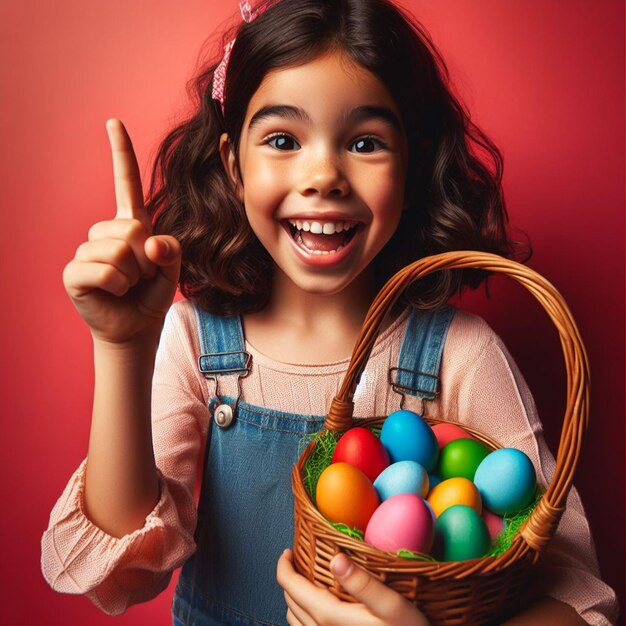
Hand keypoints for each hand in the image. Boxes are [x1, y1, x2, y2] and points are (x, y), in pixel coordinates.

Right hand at [63, 119, 180, 344]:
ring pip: (119, 251)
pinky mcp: (74, 272)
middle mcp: (104, 232)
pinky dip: (118, 286)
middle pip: (132, 228)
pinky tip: (113, 293)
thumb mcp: (172, 270)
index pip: (126, 184)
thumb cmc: (151, 295)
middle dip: (147, 259)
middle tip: (143, 277)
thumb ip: (171, 251)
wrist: (136, 328)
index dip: (120, 154)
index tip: (113, 122)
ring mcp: (86, 251)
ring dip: (134, 275)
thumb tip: (149, 244)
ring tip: (128, 286)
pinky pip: (105, 271)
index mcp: (129, 225)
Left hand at [276, 548, 430, 625]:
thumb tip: (336, 559)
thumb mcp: (391, 605)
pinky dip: (302, 617)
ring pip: (294, 620)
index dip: (284, 566)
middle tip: (298, 561)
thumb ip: (362, 582)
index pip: (291, 587)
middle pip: (290, 601)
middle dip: (290, 579)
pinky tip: (317, 610)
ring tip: (305, 582)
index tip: (288, 551)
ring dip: (294, 598)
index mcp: (328, 617)